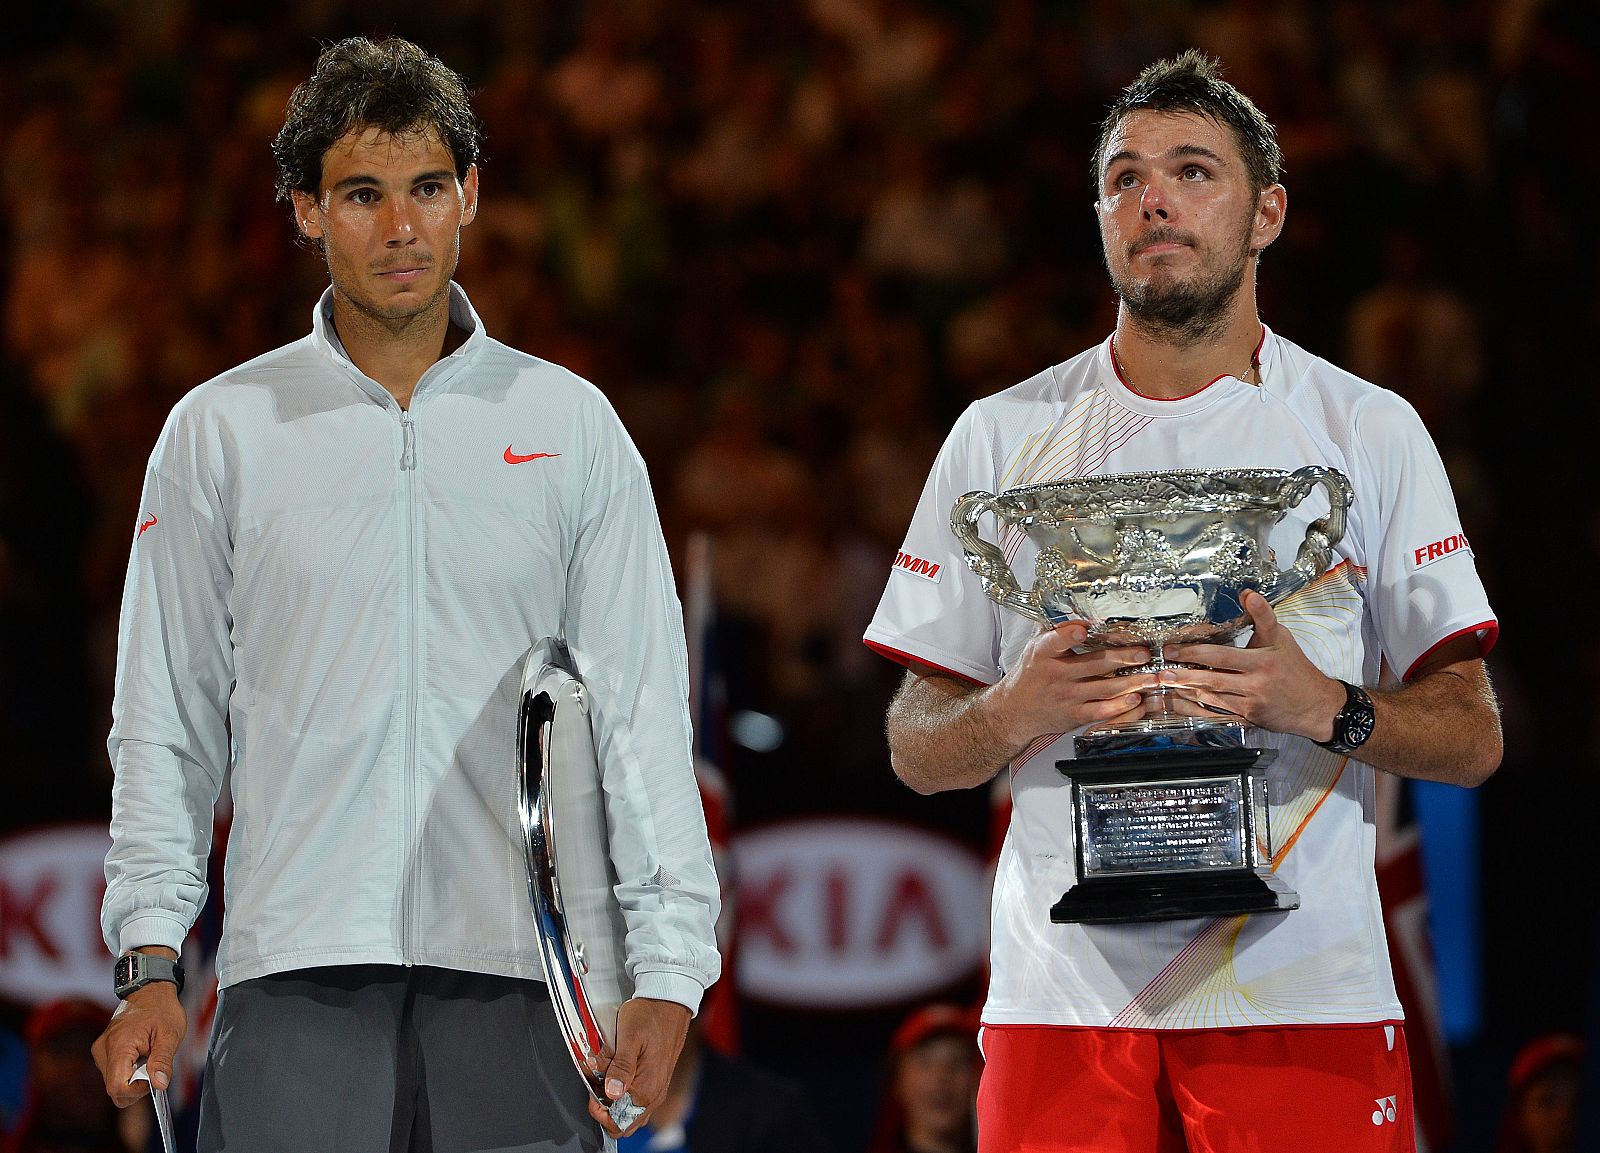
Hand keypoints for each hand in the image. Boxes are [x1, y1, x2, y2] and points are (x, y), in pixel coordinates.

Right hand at [91, 976, 186, 1107]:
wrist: (149, 989)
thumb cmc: (161, 1008)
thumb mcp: (170, 1034)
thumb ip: (163, 1061)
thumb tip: (160, 1085)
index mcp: (119, 1046)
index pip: (116, 1087)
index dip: (136, 1091)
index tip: (153, 1078)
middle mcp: (103, 1050)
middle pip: (114, 1088)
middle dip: (136, 1086)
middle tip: (154, 1066)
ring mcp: (101, 1050)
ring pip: (114, 1081)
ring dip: (133, 1078)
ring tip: (148, 1056)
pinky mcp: (103, 1050)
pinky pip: (113, 1071)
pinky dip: (128, 1070)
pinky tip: (141, 1055)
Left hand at [587, 997, 690, 1137]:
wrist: (670, 1003)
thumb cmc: (651, 1015)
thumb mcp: (630, 1036)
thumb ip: (621, 1067)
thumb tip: (612, 1093)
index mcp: (647, 1088)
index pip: (618, 1122)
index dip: (599, 1110)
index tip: (591, 1089)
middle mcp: (654, 1095)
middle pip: (622, 1122)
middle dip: (603, 1105)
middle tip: (597, 1078)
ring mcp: (656, 1090)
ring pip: (627, 1111)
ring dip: (611, 1096)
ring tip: (606, 1070)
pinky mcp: (655, 1082)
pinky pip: (634, 1099)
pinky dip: (620, 1089)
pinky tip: (615, 1068)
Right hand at [988, 621, 1156, 743]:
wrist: (1015, 712)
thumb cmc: (1029, 676)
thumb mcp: (1034, 648)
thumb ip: (1055, 630)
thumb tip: (1077, 608)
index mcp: (1043, 654)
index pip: (1056, 641)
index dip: (1069, 635)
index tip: (1083, 629)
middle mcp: (1056, 675)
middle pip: (1094, 664)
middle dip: (1123, 658)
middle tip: (1144, 653)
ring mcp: (1067, 697)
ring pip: (1105, 689)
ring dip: (1132, 682)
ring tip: (1151, 676)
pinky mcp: (1075, 716)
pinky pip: (1103, 711)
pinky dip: (1121, 706)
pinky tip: (1136, 699)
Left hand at [1159, 590, 1344, 739]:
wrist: (1316, 705)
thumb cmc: (1296, 668)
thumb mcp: (1281, 637)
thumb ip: (1262, 616)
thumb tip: (1247, 593)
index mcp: (1262, 660)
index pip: (1223, 655)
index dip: (1196, 651)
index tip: (1174, 646)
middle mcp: (1255, 682)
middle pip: (1214, 677)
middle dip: (1185, 672)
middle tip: (1163, 666)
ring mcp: (1250, 702)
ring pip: (1213, 697)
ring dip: (1186, 690)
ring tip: (1164, 682)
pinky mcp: (1248, 717)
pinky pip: (1218, 712)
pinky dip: (1197, 707)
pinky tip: (1180, 701)